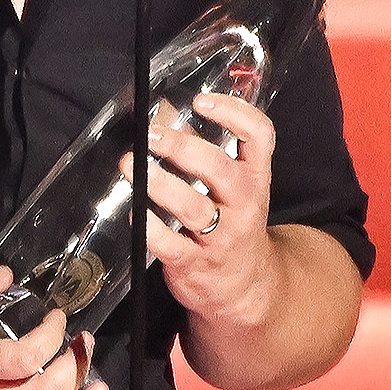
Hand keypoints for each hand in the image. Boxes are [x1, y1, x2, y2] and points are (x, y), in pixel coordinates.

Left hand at [124, 92, 278, 327]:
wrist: (247, 287)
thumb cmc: (233, 224)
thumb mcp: (234, 187)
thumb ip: (206, 151)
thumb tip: (166, 114)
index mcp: (256, 178)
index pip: (260, 136)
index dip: (234, 113)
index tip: (201, 101)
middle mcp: (244, 204)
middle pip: (220, 169)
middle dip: (182, 148)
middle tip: (151, 135)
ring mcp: (222, 237)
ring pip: (192, 206)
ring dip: (158, 182)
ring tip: (130, 163)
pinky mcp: (196, 264)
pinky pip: (170, 244)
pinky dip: (148, 226)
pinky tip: (134, 209)